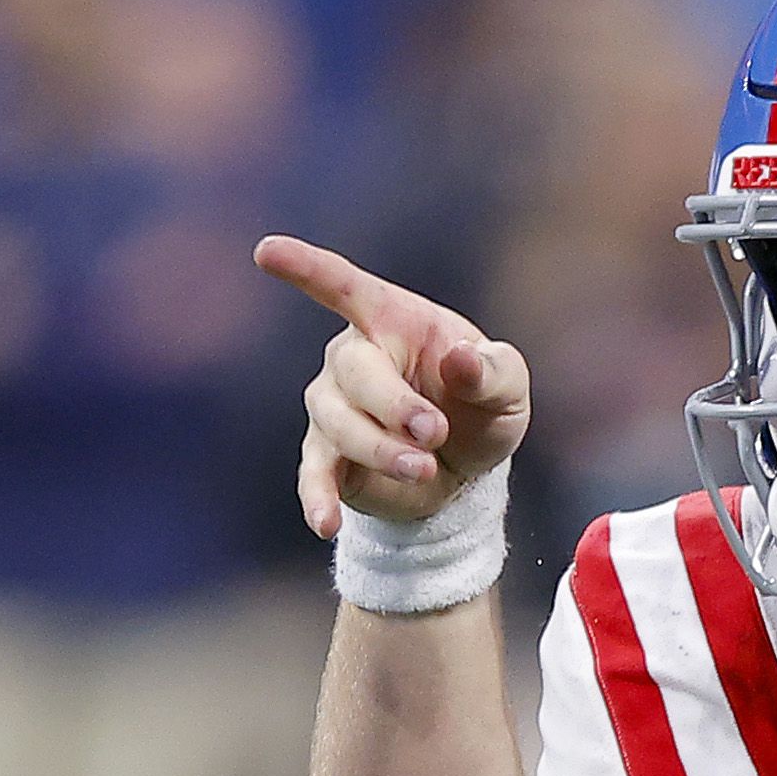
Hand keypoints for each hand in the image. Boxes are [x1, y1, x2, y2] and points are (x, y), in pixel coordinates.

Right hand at [254, 235, 530, 538]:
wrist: (468, 470)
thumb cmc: (482, 406)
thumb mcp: (507, 387)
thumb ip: (492, 370)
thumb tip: (459, 358)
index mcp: (393, 321)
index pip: (345, 287)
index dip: (308, 269)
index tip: (269, 252)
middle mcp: (352, 358)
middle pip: (353, 371)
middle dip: (395, 405)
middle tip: (435, 433)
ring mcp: (332, 407)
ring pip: (337, 423)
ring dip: (382, 449)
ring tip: (425, 468)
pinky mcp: (328, 457)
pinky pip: (314, 474)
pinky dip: (319, 498)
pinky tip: (327, 523)